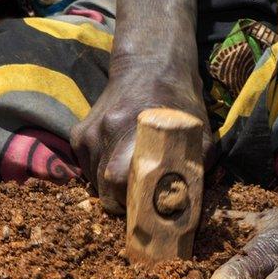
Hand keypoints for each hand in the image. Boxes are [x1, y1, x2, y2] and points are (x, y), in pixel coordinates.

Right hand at [70, 64, 207, 213]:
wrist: (148, 67)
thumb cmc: (177, 101)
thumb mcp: (198, 130)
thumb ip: (198, 163)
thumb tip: (192, 199)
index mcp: (134, 131)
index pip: (120, 182)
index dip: (133, 203)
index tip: (148, 211)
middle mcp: (105, 132)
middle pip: (105, 190)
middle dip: (124, 204)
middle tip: (143, 204)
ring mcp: (89, 133)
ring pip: (94, 182)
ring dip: (111, 191)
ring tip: (133, 184)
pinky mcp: (79, 135)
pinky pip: (87, 169)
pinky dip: (100, 176)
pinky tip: (119, 167)